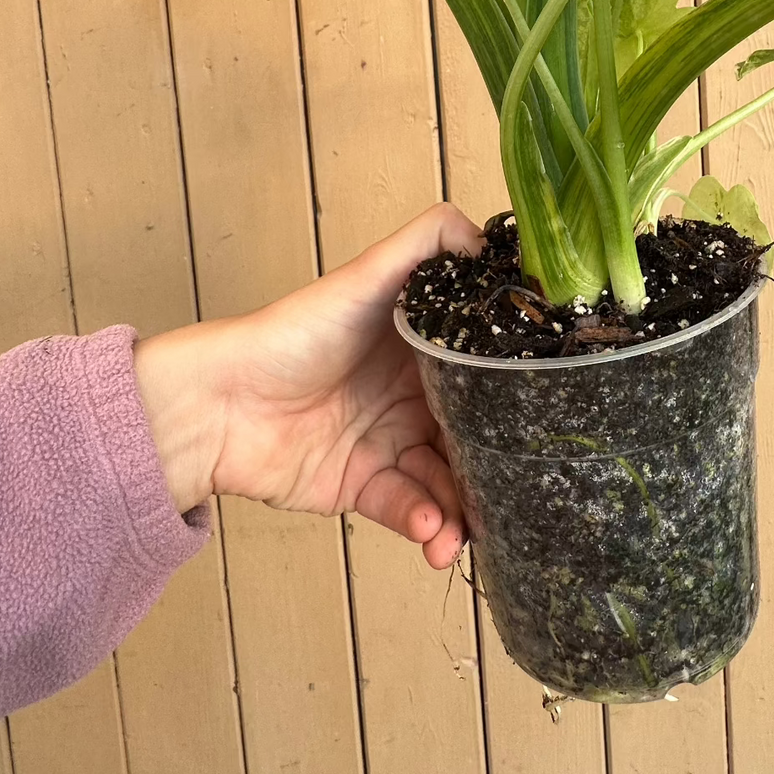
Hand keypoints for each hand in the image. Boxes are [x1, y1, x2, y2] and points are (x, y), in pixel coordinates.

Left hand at [132, 204, 483, 567]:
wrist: (221, 404)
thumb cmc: (295, 333)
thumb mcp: (367, 274)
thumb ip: (430, 244)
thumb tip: (492, 240)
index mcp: (424, 349)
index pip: (486, 377)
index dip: (516, 398)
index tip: (551, 418)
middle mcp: (414, 396)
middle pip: (476, 437)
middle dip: (497, 469)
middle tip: (519, 492)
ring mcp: (390, 444)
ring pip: (448, 484)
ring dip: (462, 512)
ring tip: (460, 533)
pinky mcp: (364, 487)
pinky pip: (409, 509)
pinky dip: (424, 523)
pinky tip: (431, 532)